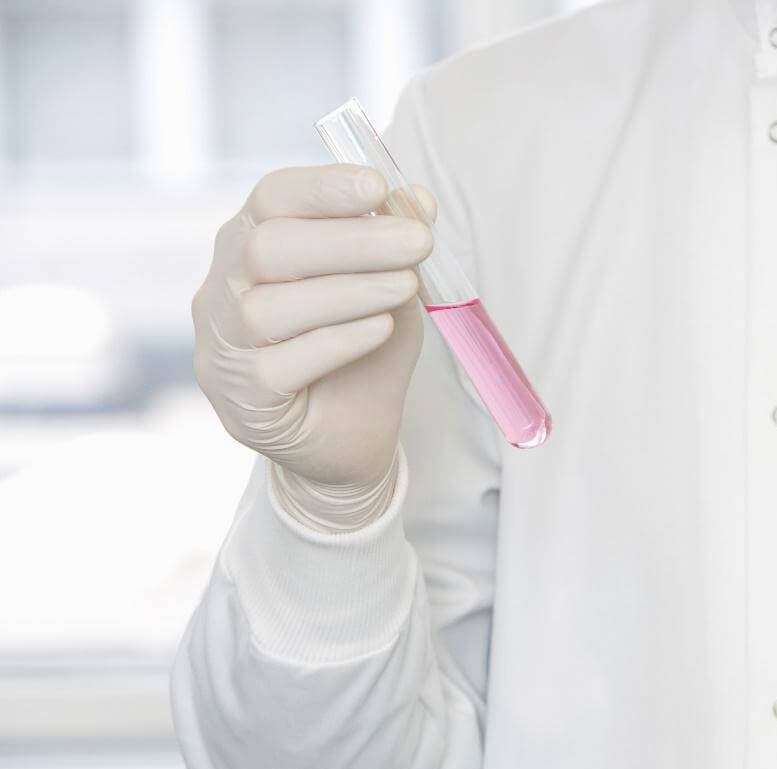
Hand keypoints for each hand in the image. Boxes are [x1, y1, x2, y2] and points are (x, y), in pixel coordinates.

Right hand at [192, 164, 436, 530]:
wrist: (353, 440)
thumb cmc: (364, 355)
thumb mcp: (393, 292)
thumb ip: (398, 246)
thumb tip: (418, 197)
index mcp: (253, 245)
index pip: (270, 199)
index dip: (321, 188)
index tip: (377, 185)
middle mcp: (224, 289)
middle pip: (266, 248)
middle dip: (349, 240)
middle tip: (418, 242)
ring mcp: (223, 346)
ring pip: (267, 307)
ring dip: (348, 291)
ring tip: (406, 287)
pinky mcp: (242, 399)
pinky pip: (279, 364)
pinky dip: (337, 341)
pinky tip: (380, 329)